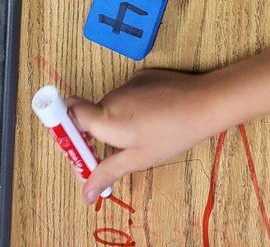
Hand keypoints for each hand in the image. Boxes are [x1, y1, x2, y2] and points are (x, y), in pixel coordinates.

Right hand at [68, 69, 214, 204]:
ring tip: (141, 136)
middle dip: (94, 134)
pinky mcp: (143, 76)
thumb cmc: (171, 134)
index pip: (70, 113)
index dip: (66, 128)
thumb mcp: (138, 159)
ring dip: (116, 121)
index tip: (75, 147)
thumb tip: (85, 194)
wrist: (204, 103)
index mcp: (106, 118)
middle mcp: (112, 96)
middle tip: (112, 153)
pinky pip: (127, 94)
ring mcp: (128, 83)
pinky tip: (152, 119)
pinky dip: (131, 108)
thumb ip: (106, 172)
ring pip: (111, 105)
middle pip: (90, 114)